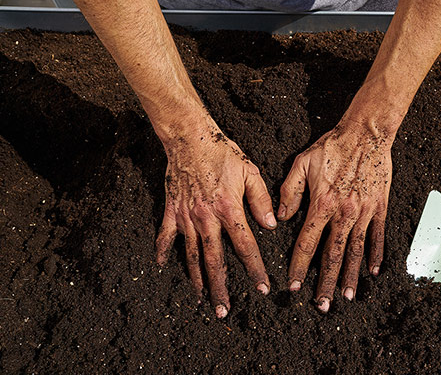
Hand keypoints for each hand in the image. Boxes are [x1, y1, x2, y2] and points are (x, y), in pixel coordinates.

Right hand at [155, 120, 276, 317]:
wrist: (190, 137)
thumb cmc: (222, 153)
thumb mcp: (250, 172)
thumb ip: (262, 200)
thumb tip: (272, 225)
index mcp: (229, 209)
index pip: (245, 246)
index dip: (254, 269)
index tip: (261, 288)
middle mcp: (206, 218)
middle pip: (214, 260)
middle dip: (220, 286)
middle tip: (224, 309)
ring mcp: (186, 216)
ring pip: (191, 254)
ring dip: (196, 278)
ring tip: (201, 298)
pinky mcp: (171, 209)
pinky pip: (165, 235)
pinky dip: (162, 250)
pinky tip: (161, 265)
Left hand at [278, 119, 392, 312]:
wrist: (365, 134)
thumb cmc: (332, 146)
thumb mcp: (302, 162)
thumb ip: (289, 191)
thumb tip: (280, 218)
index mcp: (322, 204)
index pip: (307, 243)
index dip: (299, 267)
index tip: (294, 286)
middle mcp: (344, 214)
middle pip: (333, 255)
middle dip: (326, 283)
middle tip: (322, 305)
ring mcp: (364, 213)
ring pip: (356, 251)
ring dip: (351, 277)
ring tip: (347, 297)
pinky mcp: (379, 208)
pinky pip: (378, 236)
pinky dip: (375, 255)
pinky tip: (372, 271)